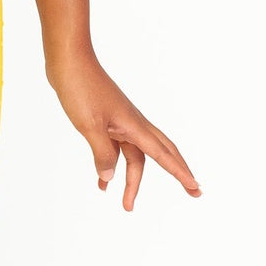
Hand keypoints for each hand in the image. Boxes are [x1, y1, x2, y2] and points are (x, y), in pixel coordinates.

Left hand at [46, 47, 200, 210]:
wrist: (69, 61)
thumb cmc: (81, 88)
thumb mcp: (89, 125)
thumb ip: (102, 153)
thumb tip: (110, 178)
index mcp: (134, 126)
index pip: (164, 155)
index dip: (180, 173)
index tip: (196, 188)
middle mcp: (133, 125)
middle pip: (161, 154)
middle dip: (176, 173)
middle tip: (194, 193)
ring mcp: (121, 122)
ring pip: (135, 156)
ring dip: (132, 179)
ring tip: (126, 203)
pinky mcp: (107, 120)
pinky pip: (116, 149)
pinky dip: (112, 165)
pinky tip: (102, 182)